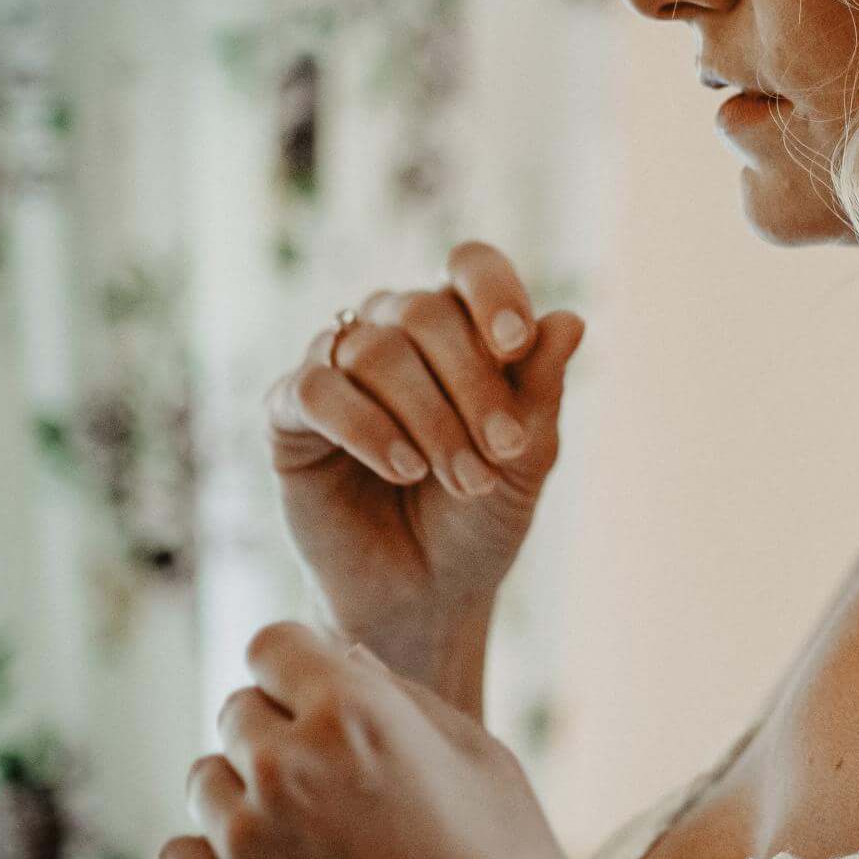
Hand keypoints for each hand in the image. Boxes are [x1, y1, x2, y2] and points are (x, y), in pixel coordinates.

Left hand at [157, 622, 603, 858]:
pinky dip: (214, 858)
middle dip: (278, 732)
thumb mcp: (483, 759)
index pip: (272, 645)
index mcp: (357, 712)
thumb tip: (339, 659)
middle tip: (336, 783)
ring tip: (313, 838)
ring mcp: (247, 843)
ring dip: (247, 795)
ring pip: (206, 782)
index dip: (300, 668)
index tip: (323, 699)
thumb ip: (401, 698)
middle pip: (237, 712)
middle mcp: (287, 766)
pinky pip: (180, 855)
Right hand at [266, 241, 585, 698]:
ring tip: (463, 479)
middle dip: (473, 384)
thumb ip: (541, 389)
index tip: (516, 345)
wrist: (428, 593)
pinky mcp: (289, 413)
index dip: (492, 292)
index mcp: (457, 326)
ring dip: (430, 419)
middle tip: (503, 451)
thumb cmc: (481, 515)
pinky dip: (367, 427)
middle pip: (424, 313)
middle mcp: (392, 331)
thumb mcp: (527, 455)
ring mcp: (336, 368)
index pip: (469, 265)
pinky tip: (404, 468)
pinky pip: (317, 390)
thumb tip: (570, 319)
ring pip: (374, 351)